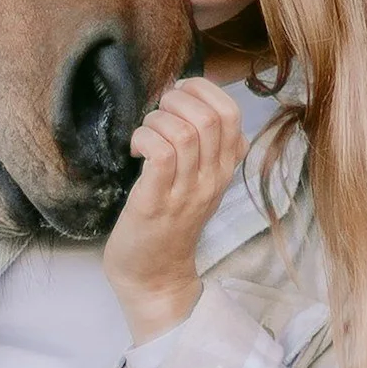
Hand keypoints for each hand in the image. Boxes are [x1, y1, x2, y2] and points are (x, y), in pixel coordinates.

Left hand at [103, 80, 244, 342]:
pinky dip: (144, 139)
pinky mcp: (157, 203)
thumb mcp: (199, 183)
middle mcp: (212, 179)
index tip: (177, 94)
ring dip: (156, 121)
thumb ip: (204, 148)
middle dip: (177, 100)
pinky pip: (161, 154)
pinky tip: (135, 151)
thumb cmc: (169, 224)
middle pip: (211, 117)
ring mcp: (187, 192)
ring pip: (184, 132)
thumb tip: (189, 98)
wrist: (155, 277)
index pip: (232, 114)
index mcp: (224, 169)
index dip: (202, 90)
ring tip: (144, 134)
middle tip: (157, 113)